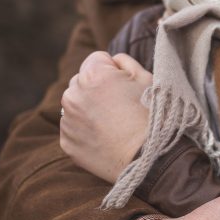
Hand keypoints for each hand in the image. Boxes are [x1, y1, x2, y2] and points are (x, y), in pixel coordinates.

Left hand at [59, 52, 151, 182]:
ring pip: (76, 105)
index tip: (127, 88)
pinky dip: (86, 131)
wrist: (149, 160)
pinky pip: (74, 128)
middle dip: (97, 89)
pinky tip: (106, 138)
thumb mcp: (147, 79)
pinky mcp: (67, 143)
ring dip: (89, 109)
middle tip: (121, 107)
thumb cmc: (152, 118)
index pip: (98, 59)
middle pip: (82, 81)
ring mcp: (68, 120)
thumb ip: (125, 62)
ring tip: (113, 124)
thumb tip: (112, 61)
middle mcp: (73, 94)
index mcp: (92, 74)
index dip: (115, 71)